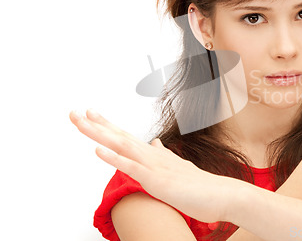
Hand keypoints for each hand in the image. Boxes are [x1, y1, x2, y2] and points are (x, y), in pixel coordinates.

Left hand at [69, 109, 237, 222]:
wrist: (222, 195)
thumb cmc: (201, 186)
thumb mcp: (178, 167)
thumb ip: (165, 155)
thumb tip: (154, 143)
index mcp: (155, 155)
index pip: (126, 137)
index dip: (107, 125)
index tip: (91, 113)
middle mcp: (152, 155)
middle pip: (119, 136)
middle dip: (96, 124)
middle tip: (75, 112)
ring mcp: (154, 166)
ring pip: (121, 145)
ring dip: (100, 133)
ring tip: (81, 121)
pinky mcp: (157, 180)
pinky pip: (132, 167)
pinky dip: (114, 158)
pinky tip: (98, 149)